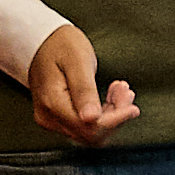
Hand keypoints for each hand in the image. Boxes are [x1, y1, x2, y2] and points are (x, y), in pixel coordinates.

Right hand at [28, 24, 140, 146]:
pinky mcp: (57, 118)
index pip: (89, 127)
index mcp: (53, 103)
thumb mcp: (77, 61)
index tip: (132, 107)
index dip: (115, 120)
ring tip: (119, 90)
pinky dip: (103, 113)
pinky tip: (110, 96)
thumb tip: (91, 119)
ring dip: (111, 115)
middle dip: (115, 116)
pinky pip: (85, 125)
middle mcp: (49, 117)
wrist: (41, 41)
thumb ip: (84, 91)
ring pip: (90, 131)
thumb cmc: (60, 45)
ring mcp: (52, 119)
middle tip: (125, 91)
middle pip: (91, 134)